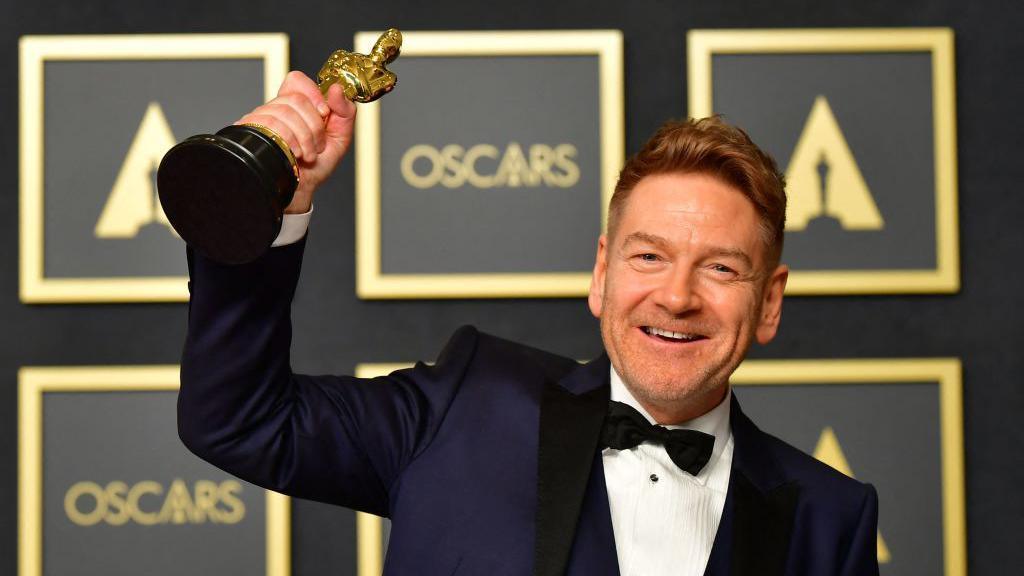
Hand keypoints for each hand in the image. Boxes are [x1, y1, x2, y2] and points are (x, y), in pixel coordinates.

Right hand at [234, 71, 356, 212]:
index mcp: (296, 106)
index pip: (296, 80)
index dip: (313, 93)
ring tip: (307, 154)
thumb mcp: (340, 137)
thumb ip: (345, 112)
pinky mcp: (251, 132)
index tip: (325, 114)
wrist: (301, 190)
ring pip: (284, 112)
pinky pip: (271, 125)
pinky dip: (290, 142)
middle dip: (314, 126)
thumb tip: (336, 89)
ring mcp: (261, 120)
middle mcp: (276, 109)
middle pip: (295, 99)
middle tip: (318, 145)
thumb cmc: (317, 165)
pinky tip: (294, 155)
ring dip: (304, 138)